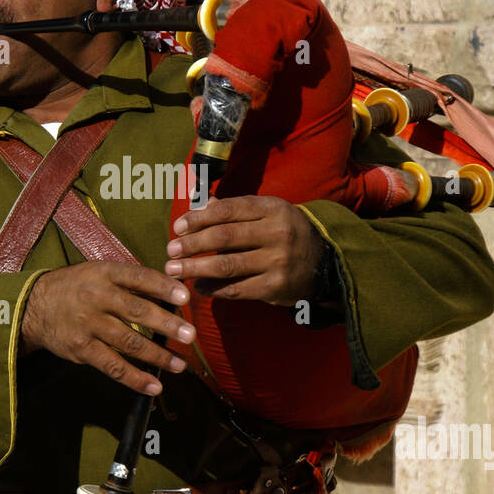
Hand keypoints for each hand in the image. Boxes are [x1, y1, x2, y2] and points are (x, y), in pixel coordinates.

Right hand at [20, 262, 195, 395]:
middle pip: (137, 311)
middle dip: (166, 324)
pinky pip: (113, 366)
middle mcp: (97, 297)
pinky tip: (154, 386)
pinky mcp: (82, 349)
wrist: (35, 306)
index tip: (185, 297)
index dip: (163, 287)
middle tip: (190, 335)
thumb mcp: (100, 272)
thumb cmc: (78, 287)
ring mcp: (89, 325)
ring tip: (180, 365)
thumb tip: (173, 292)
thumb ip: (131, 281)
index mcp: (105, 274)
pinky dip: (135, 378)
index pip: (139, 277)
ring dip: (158, 356)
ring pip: (129, 343)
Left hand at [165, 195, 323, 306]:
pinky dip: (214, 289)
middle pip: (224, 237)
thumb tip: (198, 204)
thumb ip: (233, 210)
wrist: (323, 262)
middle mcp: (277, 233)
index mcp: (271, 208)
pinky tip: (199, 287)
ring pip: (228, 265)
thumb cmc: (283, 232)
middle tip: (169, 251)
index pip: (228, 210)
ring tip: (174, 270)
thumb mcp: (266, 213)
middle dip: (192, 244)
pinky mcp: (276, 287)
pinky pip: (237, 289)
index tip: (178, 227)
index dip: (199, 218)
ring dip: (196, 268)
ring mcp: (278, 261)